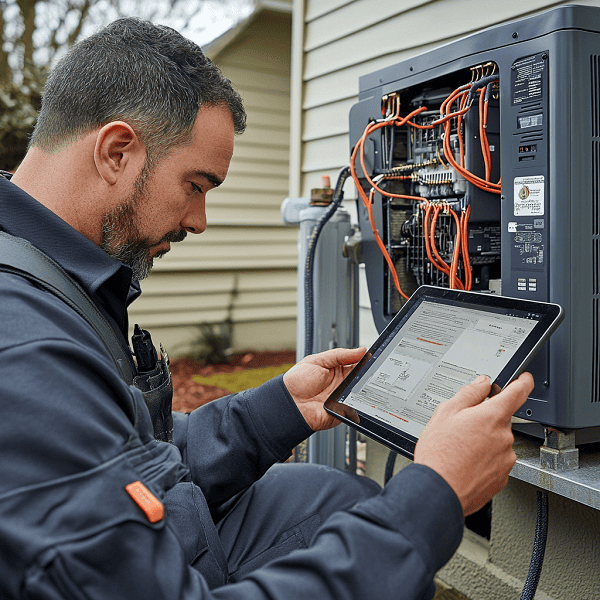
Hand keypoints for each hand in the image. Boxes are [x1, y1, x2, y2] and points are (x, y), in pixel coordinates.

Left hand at [283, 347, 366, 430]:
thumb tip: (361, 349)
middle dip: (368, 373)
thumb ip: (339, 355)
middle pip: (363, 377)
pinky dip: (360, 402)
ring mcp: (345, 397)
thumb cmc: (298, 382)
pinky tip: (356, 396)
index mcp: (338, 370)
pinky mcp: (344, 411)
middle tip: (370, 368)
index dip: (366, 359)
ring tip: (360, 381)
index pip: (358, 363)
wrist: (289, 403)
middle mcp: (343, 383)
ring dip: (365, 387)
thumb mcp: (317, 361)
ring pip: (364, 392)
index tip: (374, 355)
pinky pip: (358, 407)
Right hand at [414, 373, 533, 515]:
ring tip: (459, 449)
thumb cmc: (440, 454)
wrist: (439, 490)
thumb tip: (481, 383)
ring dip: (483, 441)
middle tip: (461, 426)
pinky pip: (495, 461)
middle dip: (484, 419)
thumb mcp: (445, 412)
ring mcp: (505, 459)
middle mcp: (505, 437)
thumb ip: (468, 394)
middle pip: (500, 419)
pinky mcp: (502, 477)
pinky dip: (483, 460)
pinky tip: (464, 462)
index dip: (522, 381)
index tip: (524, 378)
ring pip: (497, 441)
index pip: (518, 392)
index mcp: (493, 416)